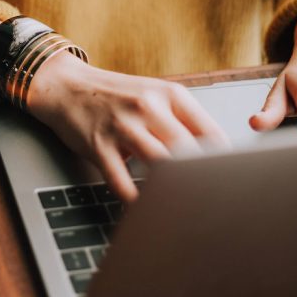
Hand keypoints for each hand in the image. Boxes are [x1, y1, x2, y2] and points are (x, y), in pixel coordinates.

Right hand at [27, 52, 228, 201]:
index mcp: (170, 95)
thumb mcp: (154, 96)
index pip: (210, 133)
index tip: (229, 183)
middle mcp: (148, 107)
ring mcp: (122, 126)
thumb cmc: (115, 96)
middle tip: (211, 204)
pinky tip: (143, 209)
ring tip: (181, 210)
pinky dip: (134, 199)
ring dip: (171, 190)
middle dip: (201, 180)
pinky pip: (121, 181)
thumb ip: (182, 120)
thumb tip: (215, 155)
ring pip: (160, 165)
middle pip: (188, 151)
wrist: (67, 86)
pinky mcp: (98, 145)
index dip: (224, 162)